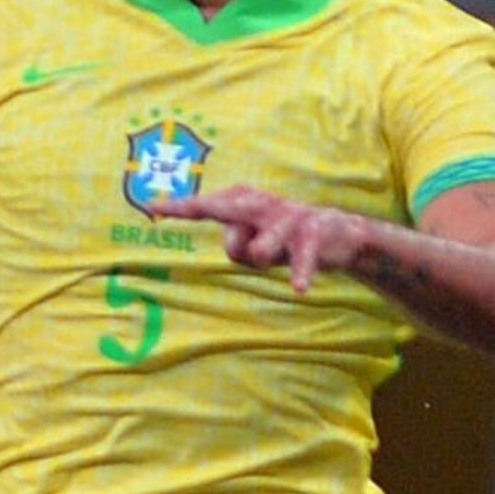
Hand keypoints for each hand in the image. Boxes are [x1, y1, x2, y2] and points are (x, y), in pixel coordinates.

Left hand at [169, 183, 381, 291]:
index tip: (153, 207)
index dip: (182, 207)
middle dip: (206, 207)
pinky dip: (301, 273)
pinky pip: (303, 258)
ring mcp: (290, 218)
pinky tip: (299, 289)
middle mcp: (264, 205)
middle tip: (186, 207)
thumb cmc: (285, 238)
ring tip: (266, 258)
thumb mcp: (257, 245)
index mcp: (246, 204)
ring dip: (262, 255)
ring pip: (263, 244)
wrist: (341, 235)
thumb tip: (239, 250)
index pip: (208, 207)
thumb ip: (239, 248)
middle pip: (229, 209)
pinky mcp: (316, 233)